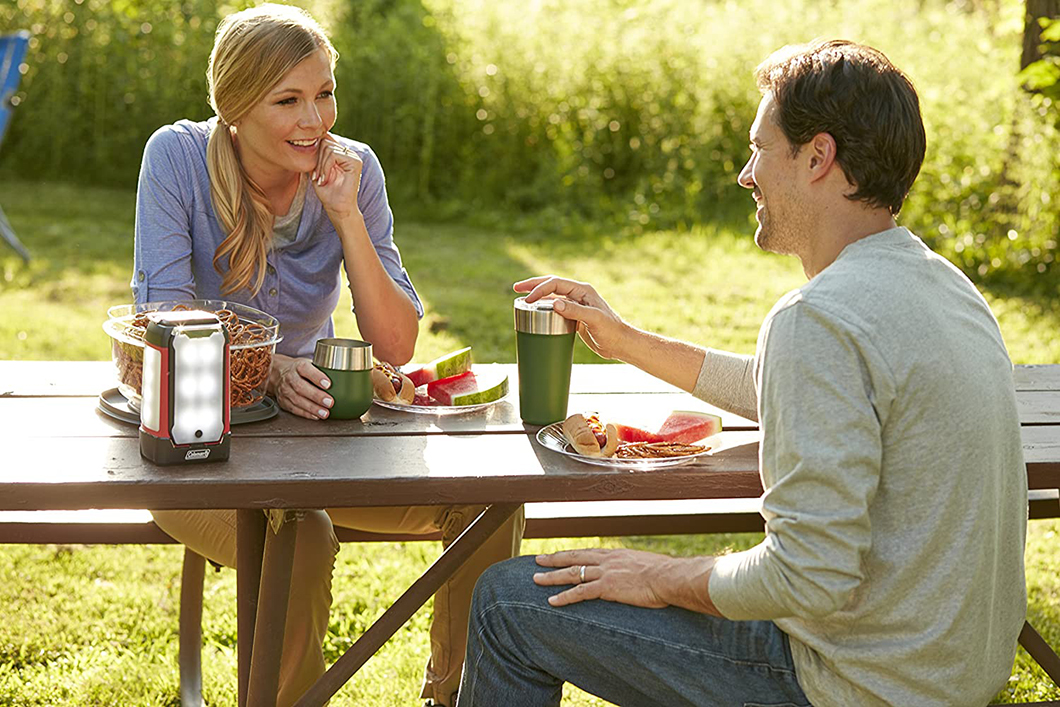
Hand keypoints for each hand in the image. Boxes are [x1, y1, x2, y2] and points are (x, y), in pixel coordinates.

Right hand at [270, 354, 333, 420]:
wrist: (278, 374)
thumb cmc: (299, 370)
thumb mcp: (309, 364)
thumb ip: (323, 370)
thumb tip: (344, 377)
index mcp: (298, 366)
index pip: (306, 369)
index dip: (317, 377)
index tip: (328, 384)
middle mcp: (290, 378)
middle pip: (301, 387)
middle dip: (316, 396)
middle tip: (329, 402)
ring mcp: (285, 390)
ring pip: (297, 400)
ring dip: (312, 408)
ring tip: (325, 413)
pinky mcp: (283, 402)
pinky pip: (294, 409)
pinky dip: (306, 414)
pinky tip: (316, 416)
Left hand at [312, 134, 362, 219]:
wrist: (338, 209)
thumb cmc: (328, 193)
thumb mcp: (317, 171)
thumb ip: (315, 157)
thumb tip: (308, 141)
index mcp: (341, 154)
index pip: (325, 141)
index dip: (316, 154)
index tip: (314, 173)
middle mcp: (348, 153)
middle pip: (325, 142)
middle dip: (317, 160)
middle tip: (316, 176)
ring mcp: (353, 157)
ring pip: (328, 147)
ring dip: (320, 165)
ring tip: (320, 179)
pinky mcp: (355, 162)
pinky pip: (333, 155)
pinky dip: (325, 167)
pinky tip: (325, 178)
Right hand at [514, 275, 628, 359]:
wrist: (619, 343)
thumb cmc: (610, 330)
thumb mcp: (593, 319)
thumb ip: (575, 310)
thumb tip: (554, 303)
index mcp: (582, 290)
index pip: (556, 284)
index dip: (540, 289)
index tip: (527, 299)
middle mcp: (578, 294)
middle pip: (551, 285)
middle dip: (533, 285)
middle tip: (517, 288)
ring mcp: (576, 305)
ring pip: (552, 296)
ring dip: (537, 295)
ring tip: (521, 297)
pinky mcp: (574, 316)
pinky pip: (555, 307)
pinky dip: (543, 307)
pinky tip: (535, 311)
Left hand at [534, 548, 720, 614]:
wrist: (670, 577)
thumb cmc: (665, 575)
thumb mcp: (648, 567)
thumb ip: (637, 570)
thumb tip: (639, 576)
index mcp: (616, 555)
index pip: (588, 553)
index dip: (572, 554)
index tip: (559, 555)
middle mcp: (607, 560)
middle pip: (574, 558)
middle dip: (554, 559)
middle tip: (537, 560)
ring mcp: (605, 573)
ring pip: (571, 573)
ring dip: (552, 577)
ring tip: (535, 580)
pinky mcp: (607, 587)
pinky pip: (580, 592)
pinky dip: (564, 597)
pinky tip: (552, 601)